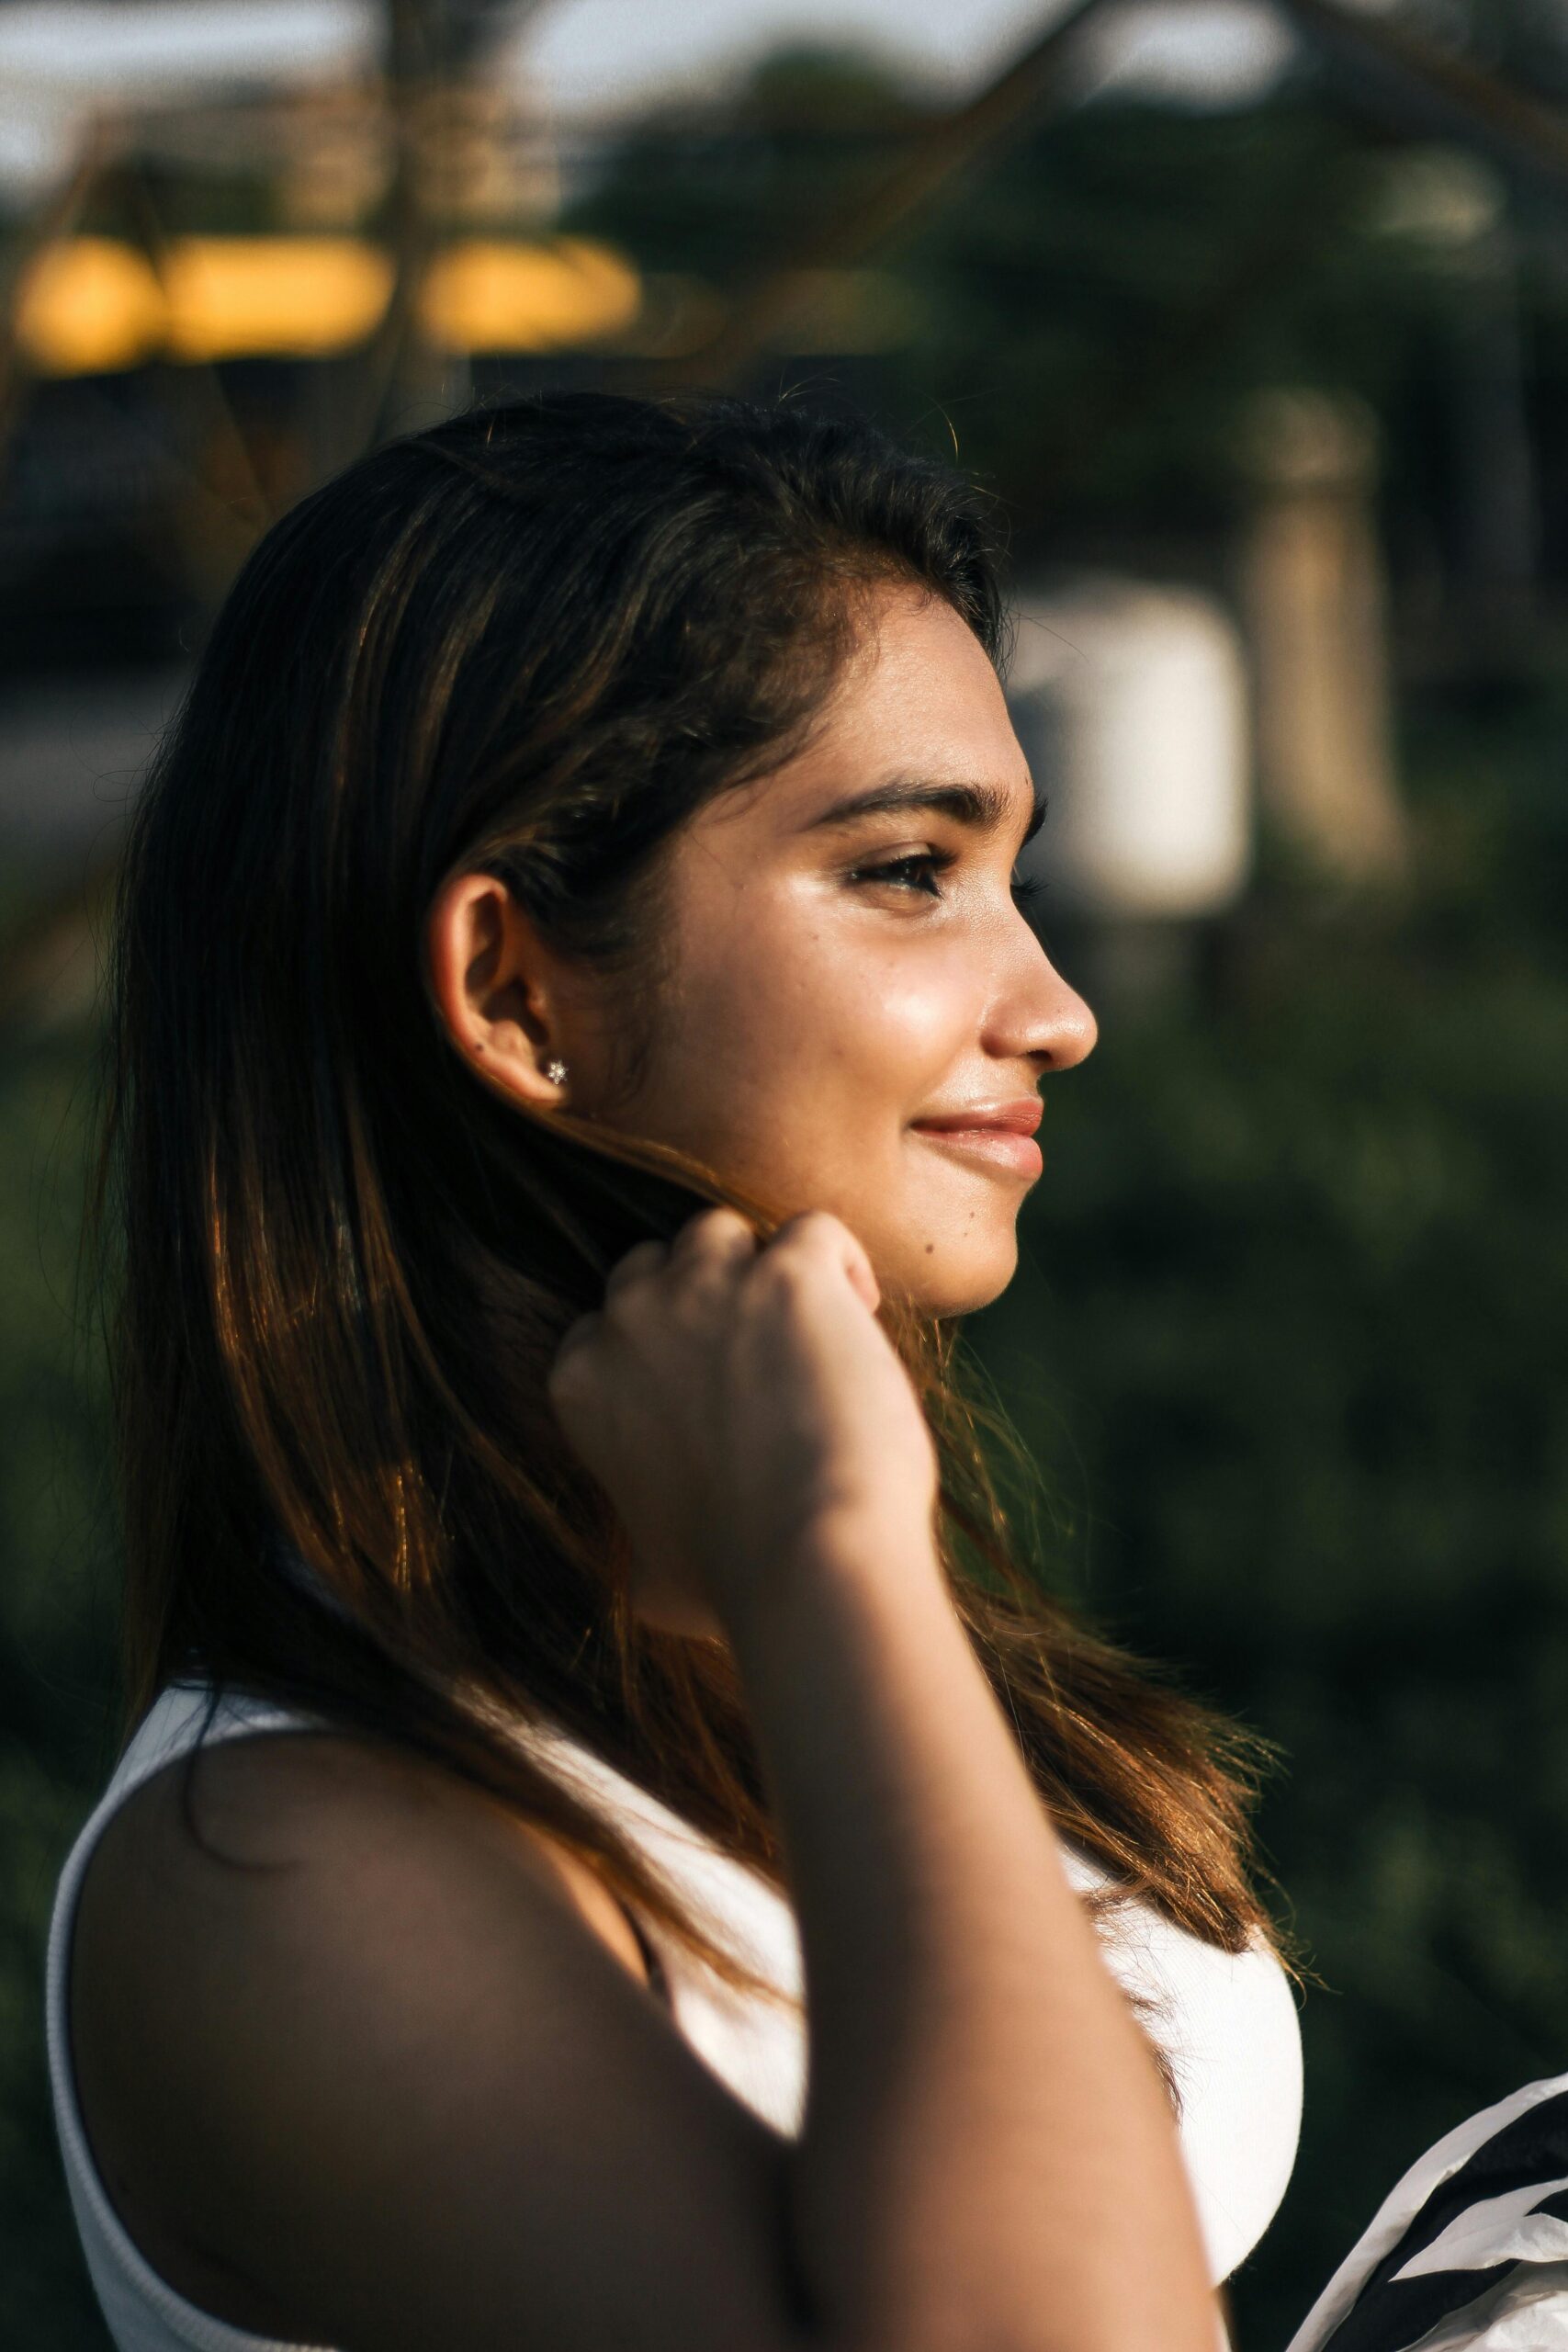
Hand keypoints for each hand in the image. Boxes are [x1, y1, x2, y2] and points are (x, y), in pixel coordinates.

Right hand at [547, 1209, 938, 1635]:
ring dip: (758, 1266)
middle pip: (657, 1265)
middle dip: (701, 1297)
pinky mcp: (790, 1274)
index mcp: (582, 1383)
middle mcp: (631, 1320)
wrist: (809, 1558)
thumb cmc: (735, 1583)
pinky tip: (861, 1311)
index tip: (704, 1383)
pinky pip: (814, 1230)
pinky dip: (841, 1264)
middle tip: (759, 1351)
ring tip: (810, 1324)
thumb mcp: (652, 1578)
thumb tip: (650, 1575)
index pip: (604, 1323)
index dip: (660, 1346)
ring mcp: (708, 1287)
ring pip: (720, 1231)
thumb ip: (642, 1543)